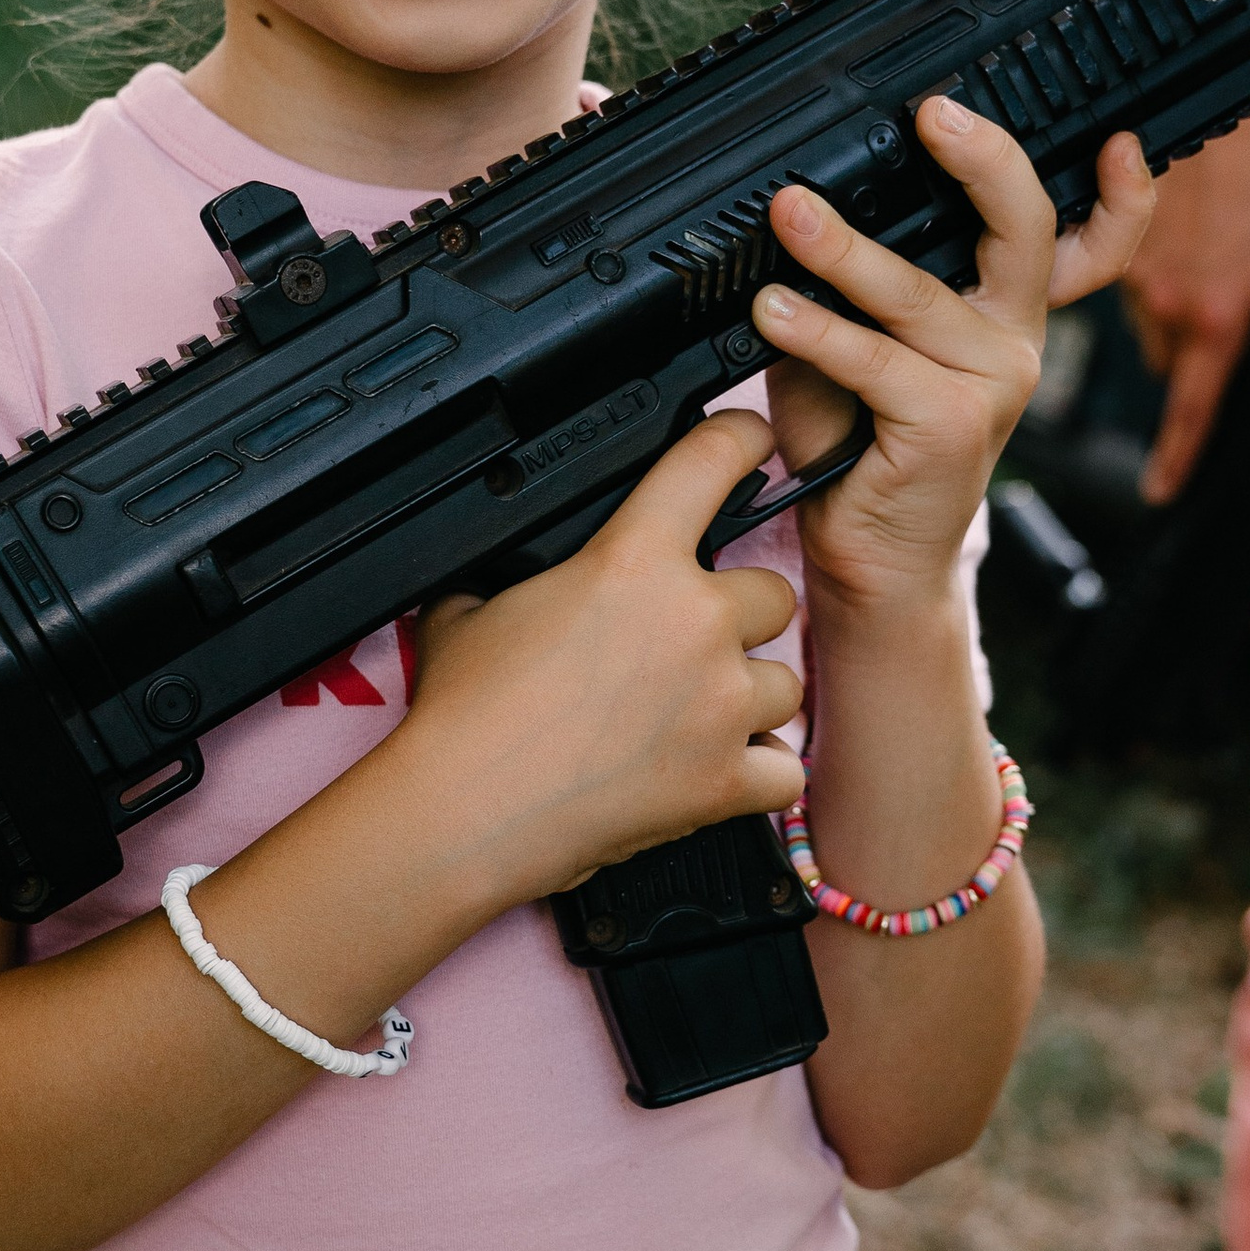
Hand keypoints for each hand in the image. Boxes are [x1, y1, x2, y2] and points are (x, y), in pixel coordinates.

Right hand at [402, 410, 806, 904]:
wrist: (464, 811)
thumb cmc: (464, 716)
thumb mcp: (472, 606)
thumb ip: (520, 576)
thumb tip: (511, 575)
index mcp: (633, 559)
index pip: (713, 459)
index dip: (741, 438)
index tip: (753, 439)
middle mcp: (694, 621)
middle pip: (771, 591)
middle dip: (735, 616)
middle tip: (684, 645)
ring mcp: (720, 702)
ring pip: (785, 681)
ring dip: (748, 695)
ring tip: (693, 716)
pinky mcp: (725, 779)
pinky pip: (785, 769)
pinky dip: (758, 773)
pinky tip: (715, 770)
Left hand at [749, 101, 1154, 622]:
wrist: (872, 562)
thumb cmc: (863, 447)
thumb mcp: (860, 348)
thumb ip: (851, 287)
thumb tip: (800, 212)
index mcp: (1006, 313)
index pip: (1088, 246)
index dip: (1125, 197)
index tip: (1117, 140)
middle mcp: (1014, 341)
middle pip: (1026, 231)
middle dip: (985, 160)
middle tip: (931, 115)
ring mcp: (992, 385)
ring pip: (918, 293)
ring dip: (844, 249)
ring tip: (790, 214)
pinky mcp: (951, 426)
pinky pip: (876, 360)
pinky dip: (817, 330)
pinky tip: (773, 310)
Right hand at [1123, 109, 1249, 501]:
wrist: (1223, 102)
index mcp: (1217, 318)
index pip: (1193, 409)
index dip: (1177, 456)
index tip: (1161, 490)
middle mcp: (1165, 304)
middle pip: (1166, 360)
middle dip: (1185, 346)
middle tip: (1216, 307)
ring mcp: (1132, 273)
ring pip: (1145, 318)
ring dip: (1168, 303)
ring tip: (1205, 253)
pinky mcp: (1111, 241)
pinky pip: (1128, 279)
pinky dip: (1150, 269)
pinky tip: (1182, 232)